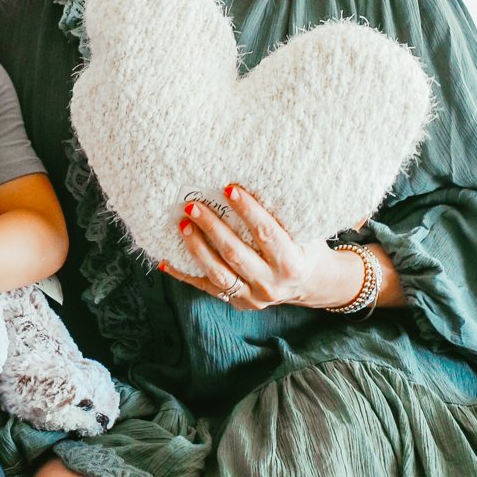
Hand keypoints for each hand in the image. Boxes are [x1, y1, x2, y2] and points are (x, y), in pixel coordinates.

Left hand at [162, 188, 376, 313]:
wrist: (309, 284)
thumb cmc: (304, 246)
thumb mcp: (304, 230)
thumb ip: (283, 213)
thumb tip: (255, 175)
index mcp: (291, 263)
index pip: (266, 233)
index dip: (248, 211)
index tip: (229, 188)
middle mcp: (271, 283)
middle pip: (235, 253)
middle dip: (212, 227)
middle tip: (192, 205)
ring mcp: (253, 296)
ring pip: (218, 273)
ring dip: (196, 249)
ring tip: (181, 226)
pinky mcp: (237, 302)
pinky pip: (206, 287)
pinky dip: (184, 274)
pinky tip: (166, 261)